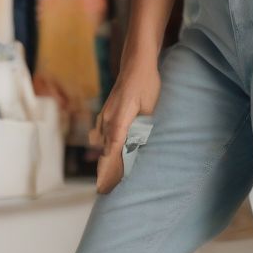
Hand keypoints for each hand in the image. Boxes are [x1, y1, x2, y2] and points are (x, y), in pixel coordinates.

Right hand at [88, 56, 160, 193]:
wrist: (137, 63)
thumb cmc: (146, 83)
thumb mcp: (149, 106)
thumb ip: (141, 127)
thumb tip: (137, 146)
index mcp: (119, 118)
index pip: (113, 148)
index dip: (109, 167)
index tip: (105, 185)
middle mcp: (108, 118)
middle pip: (105, 149)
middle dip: (106, 168)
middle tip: (106, 190)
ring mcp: (105, 115)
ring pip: (102, 142)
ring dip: (106, 158)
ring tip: (109, 177)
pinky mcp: (106, 112)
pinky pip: (102, 134)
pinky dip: (105, 146)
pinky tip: (110, 155)